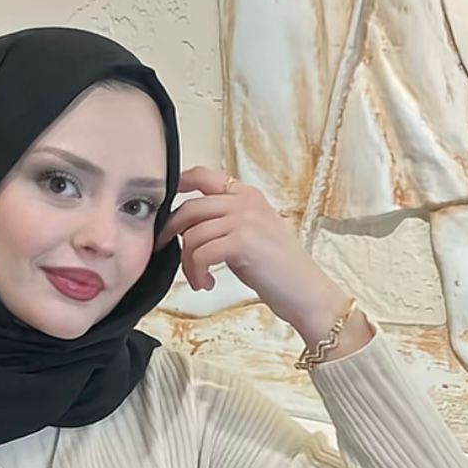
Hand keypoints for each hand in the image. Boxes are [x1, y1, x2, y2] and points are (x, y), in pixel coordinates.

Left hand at [158, 166, 358, 346]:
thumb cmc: (278, 269)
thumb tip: (188, 228)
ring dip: (187, 263)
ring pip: (192, 235)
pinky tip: (207, 284)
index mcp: (247, 195)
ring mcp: (244, 220)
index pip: (203, 176)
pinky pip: (200, 254)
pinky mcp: (242, 242)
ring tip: (198, 280)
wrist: (305, 291)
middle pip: (190, 207)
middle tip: (164, 251)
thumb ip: (225, 222)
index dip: (177, 185)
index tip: (162, 207)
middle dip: (170, 232)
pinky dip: (196, 273)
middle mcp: (245, 201)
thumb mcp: (251, 234)